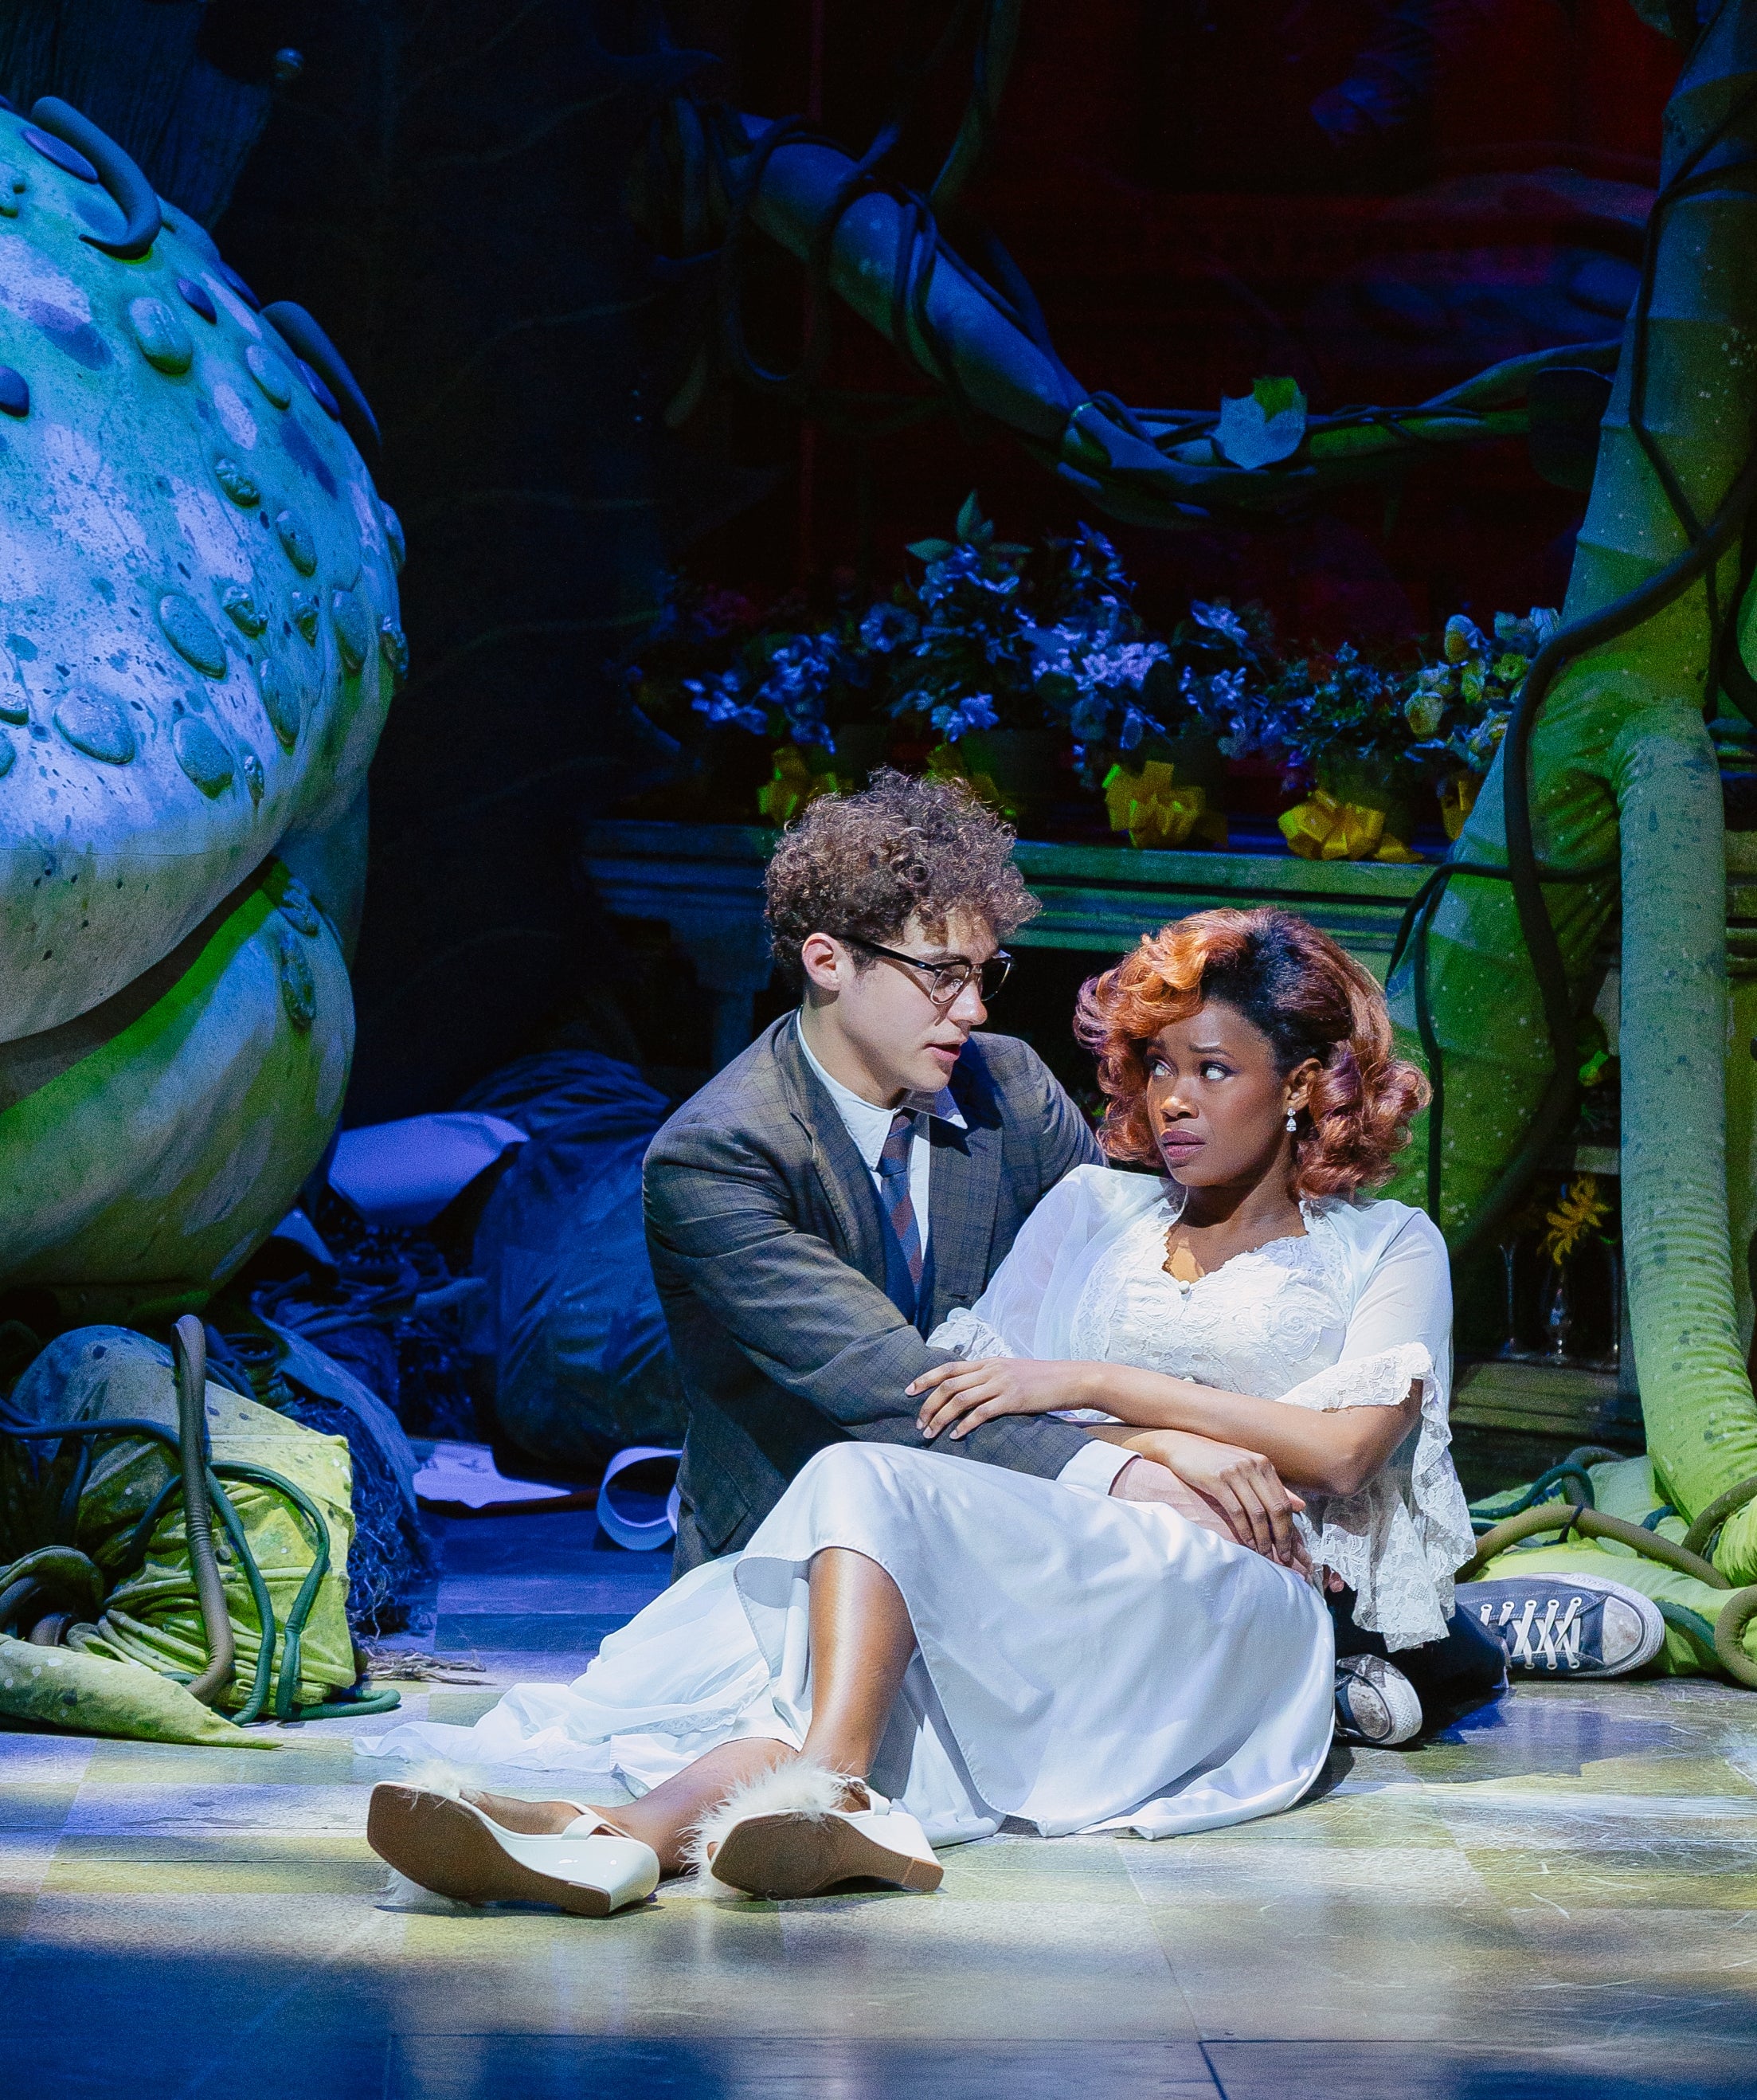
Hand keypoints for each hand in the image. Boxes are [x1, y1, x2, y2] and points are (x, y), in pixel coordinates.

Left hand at [909, 1357, 1094, 1438]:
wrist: (1070, 1379)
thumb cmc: (1041, 1378)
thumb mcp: (1011, 1371)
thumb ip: (990, 1376)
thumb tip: (969, 1389)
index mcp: (988, 1361)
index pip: (948, 1367)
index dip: (925, 1378)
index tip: (909, 1391)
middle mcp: (991, 1370)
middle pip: (948, 1384)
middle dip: (928, 1404)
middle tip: (918, 1423)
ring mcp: (1001, 1384)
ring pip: (960, 1399)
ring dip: (941, 1417)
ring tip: (930, 1433)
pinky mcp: (1012, 1400)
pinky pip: (981, 1413)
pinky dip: (964, 1425)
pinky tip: (956, 1436)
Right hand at [1116, 1429, 1306, 1567]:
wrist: (1181, 1445)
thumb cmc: (1214, 1459)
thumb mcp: (1246, 1468)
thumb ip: (1271, 1486)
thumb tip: (1301, 1505)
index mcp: (1263, 1464)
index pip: (1284, 1502)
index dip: (1289, 1528)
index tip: (1289, 1548)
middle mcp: (1253, 1466)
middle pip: (1276, 1509)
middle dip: (1281, 1537)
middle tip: (1283, 1557)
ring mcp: (1235, 1472)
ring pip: (1258, 1513)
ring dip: (1263, 1538)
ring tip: (1265, 1554)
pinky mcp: (1217, 1479)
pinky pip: (1237, 1511)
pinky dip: (1244, 1531)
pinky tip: (1247, 1543)